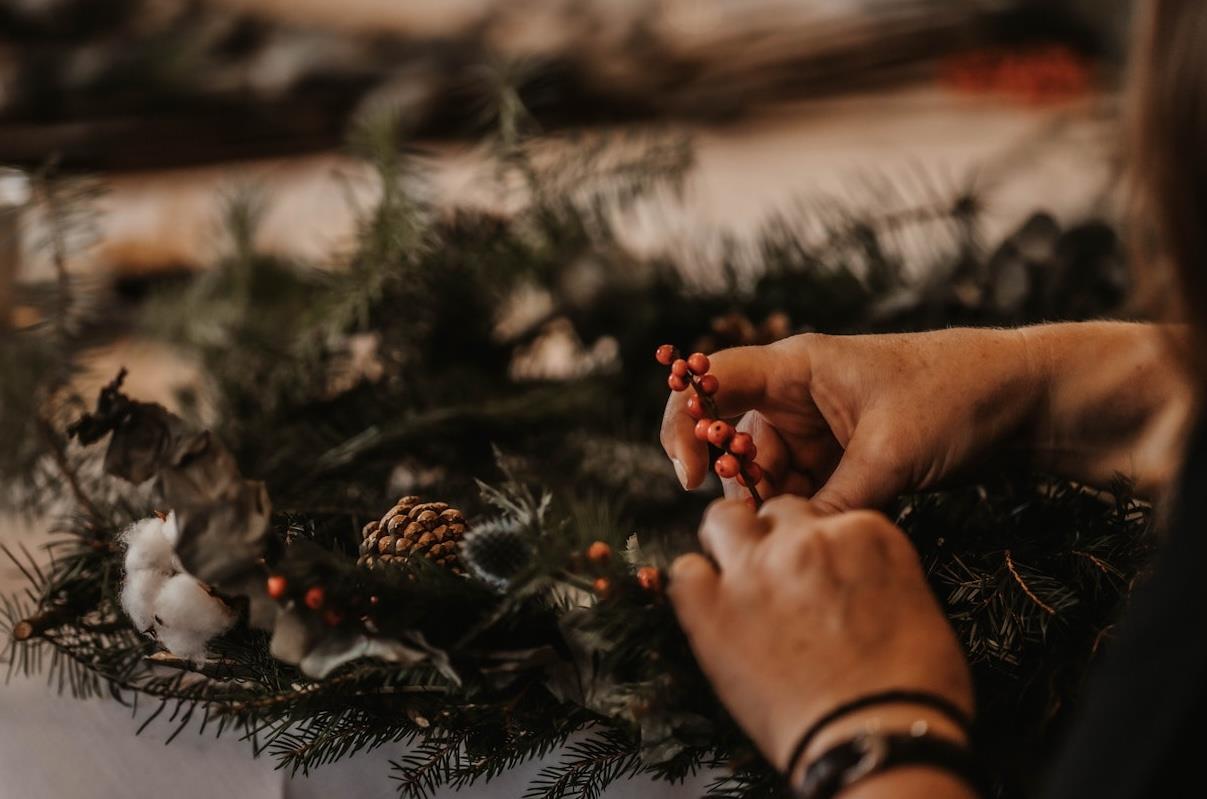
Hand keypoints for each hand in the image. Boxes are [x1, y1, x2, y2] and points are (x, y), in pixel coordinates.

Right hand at [660, 329, 1039, 511]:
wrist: (1023, 399)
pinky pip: (802, 489)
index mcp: (796, 367)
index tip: (689, 476)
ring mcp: (817, 427)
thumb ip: (833, 502)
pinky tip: (831, 527)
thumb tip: (789, 547)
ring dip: (780, 504)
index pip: (712, 381)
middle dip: (743, 484)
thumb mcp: (889, 454)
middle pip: (734, 440)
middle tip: (771, 519)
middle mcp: (796, 395)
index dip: (686, 423)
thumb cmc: (955, 398)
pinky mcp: (839, 456)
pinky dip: (808, 512)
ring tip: (814, 526)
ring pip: (768, 474)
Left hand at [668, 496, 973, 774]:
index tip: (816, 576)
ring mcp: (754, 569)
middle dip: (774, 539)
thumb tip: (843, 582)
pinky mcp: (712, 607)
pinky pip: (685, 573)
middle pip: (775, 513)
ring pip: (723, 521)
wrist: (877, 740)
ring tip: (736, 582)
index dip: (817, 548)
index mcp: (863, 533)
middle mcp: (806, 538)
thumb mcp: (914, 605)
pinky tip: (711, 613)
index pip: (824, 517)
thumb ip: (869, 574)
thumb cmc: (912, 689)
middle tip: (776, 581)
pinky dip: (694, 589)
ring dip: (728, 544)